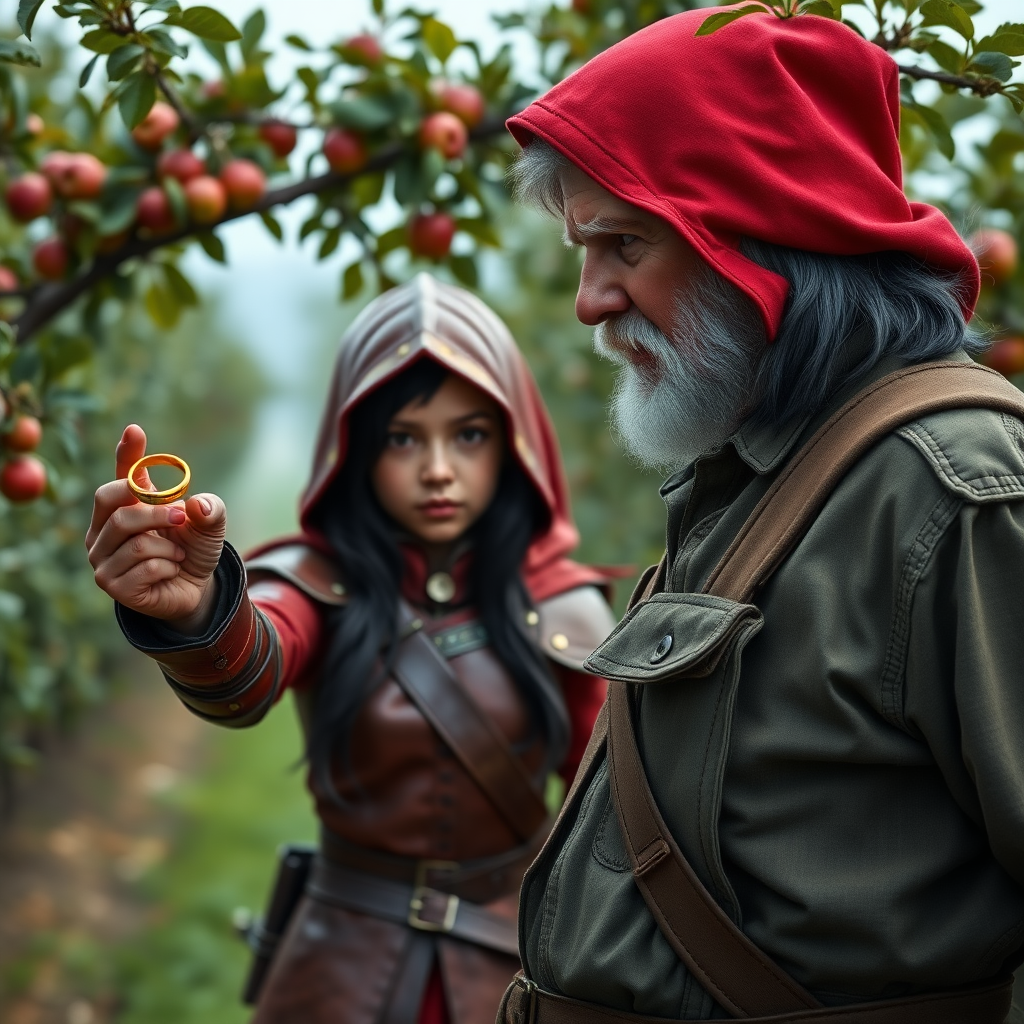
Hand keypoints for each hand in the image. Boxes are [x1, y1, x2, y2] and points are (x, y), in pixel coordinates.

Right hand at [86, 424, 226, 631]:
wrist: (195, 587)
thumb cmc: (192, 548)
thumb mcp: (209, 524)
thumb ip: (209, 509)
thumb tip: (197, 504)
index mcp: (121, 508)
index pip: (120, 477)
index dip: (127, 453)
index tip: (135, 431)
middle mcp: (102, 532)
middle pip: (119, 513)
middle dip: (157, 514)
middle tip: (182, 517)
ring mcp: (103, 561)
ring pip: (135, 544)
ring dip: (169, 547)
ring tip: (178, 553)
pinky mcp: (113, 586)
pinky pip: (144, 568)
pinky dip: (168, 567)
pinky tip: (169, 570)